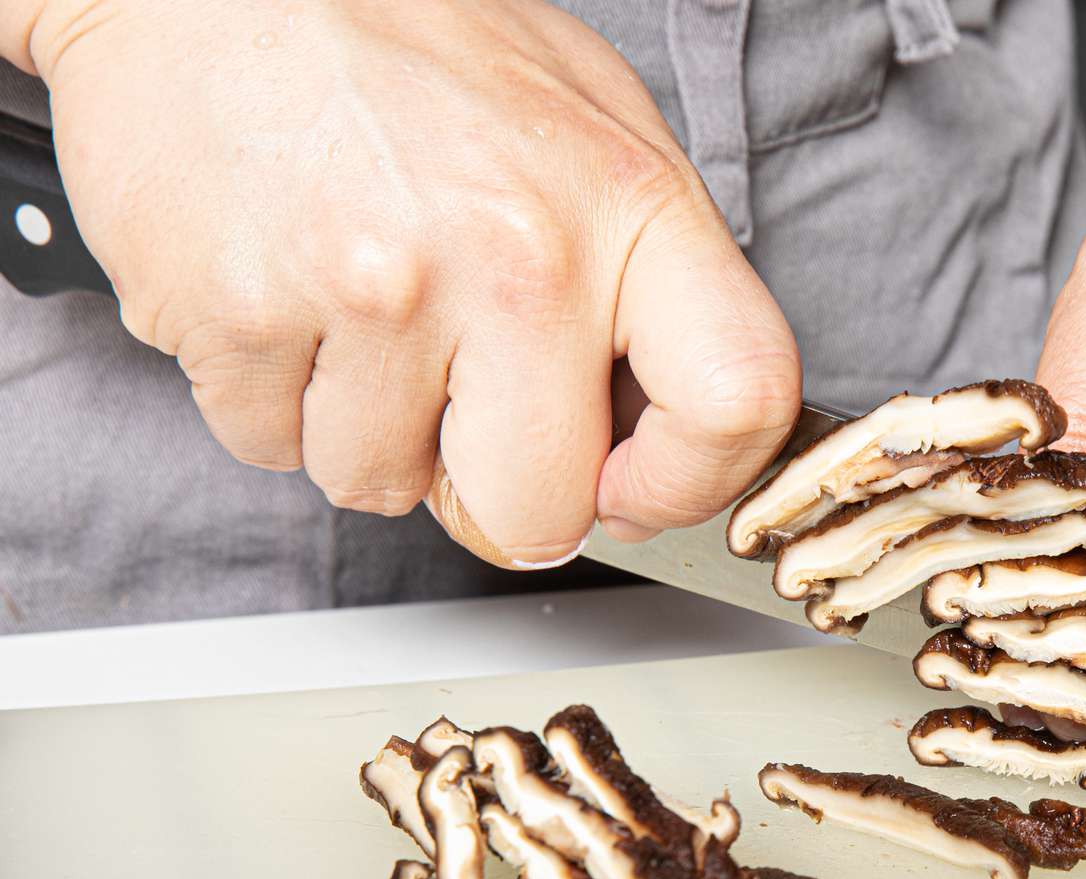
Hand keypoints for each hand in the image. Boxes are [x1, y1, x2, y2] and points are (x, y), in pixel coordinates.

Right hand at [27, 0, 798, 565]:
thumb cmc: (414, 49)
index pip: (737, 401)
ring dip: (368, 432)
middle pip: (539, 515)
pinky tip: (289, 300)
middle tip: (464, 415)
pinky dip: (277, 400)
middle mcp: (518, 255)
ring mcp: (378, 289)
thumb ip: (640, 284)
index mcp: (628, 204)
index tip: (635, 490)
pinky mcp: (241, 315)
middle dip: (496, 495)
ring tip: (357, 309)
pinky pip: (271, 446)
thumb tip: (644, 438)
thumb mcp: (587, 127)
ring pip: (381, 488)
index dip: (690, 483)